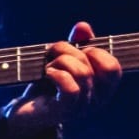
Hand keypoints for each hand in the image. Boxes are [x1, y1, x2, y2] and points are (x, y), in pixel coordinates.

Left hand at [8, 21, 122, 130]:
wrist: (24, 112)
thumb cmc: (46, 85)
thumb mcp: (63, 61)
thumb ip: (77, 44)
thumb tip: (83, 26)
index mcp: (102, 88)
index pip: (113, 66)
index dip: (95, 51)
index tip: (76, 51)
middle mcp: (97, 100)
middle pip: (96, 65)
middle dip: (72, 50)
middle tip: (54, 54)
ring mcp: (82, 107)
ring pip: (83, 73)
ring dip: (60, 61)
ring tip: (48, 66)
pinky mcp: (64, 111)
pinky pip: (71, 88)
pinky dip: (56, 74)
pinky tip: (46, 74)